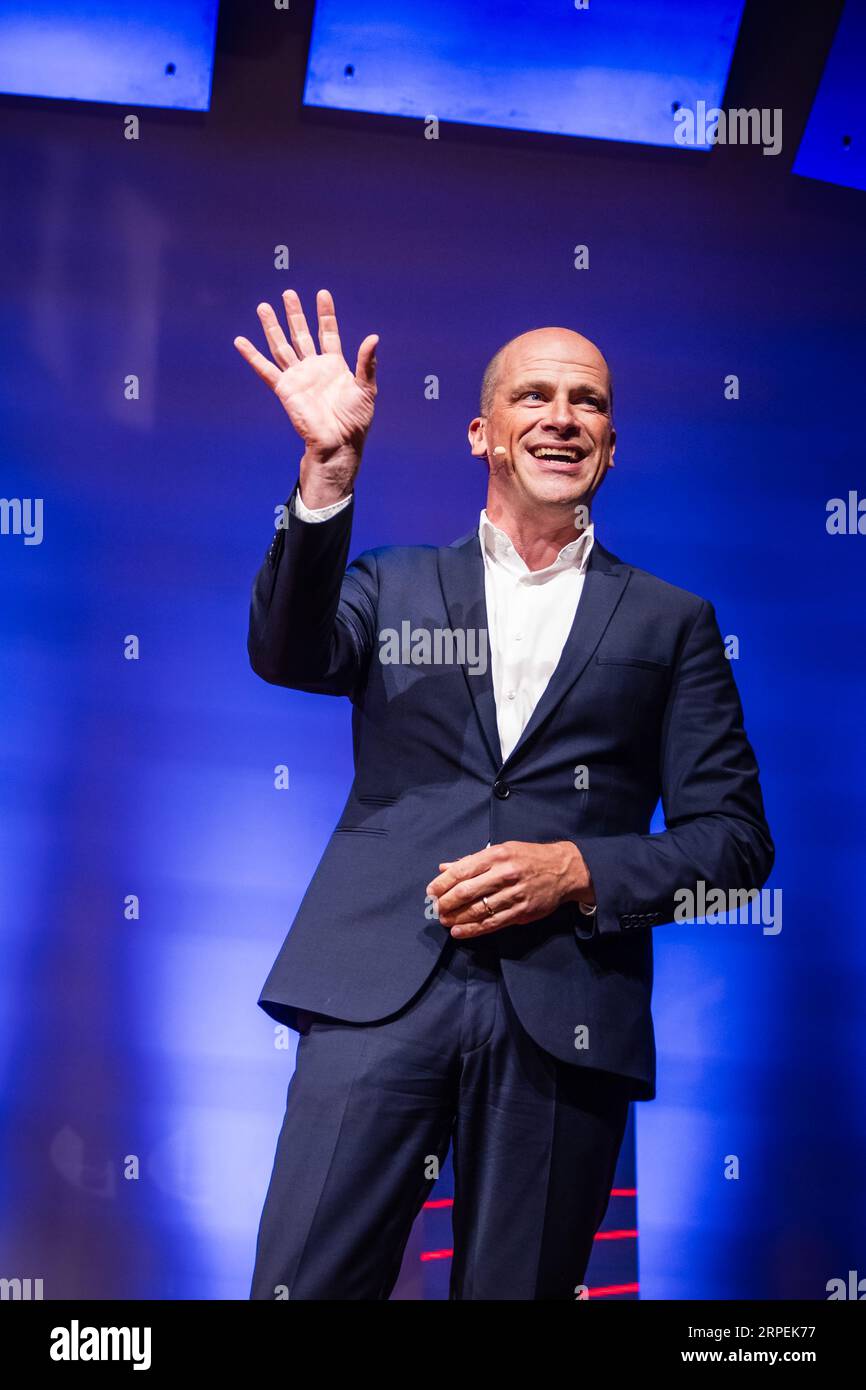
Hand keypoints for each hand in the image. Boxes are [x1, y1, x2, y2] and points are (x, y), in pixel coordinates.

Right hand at [234, 288, 377, 506]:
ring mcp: (297, 377)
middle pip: (301, 334)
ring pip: (282, 346)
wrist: (339, 442)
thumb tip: (373, 337)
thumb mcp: (366, 388)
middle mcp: (313, 368)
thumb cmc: (355, 420)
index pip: (328, 333)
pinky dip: (252, 356)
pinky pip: (265, 370)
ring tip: (264, 307)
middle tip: (288, 294)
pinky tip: (240, 341)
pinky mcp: (285, 389)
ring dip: (272, 327)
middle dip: (295, 314)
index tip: (322, 294)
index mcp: (334, 365)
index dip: (325, 314)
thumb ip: (366, 363)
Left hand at [426, 840, 593, 938]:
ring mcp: (514, 894)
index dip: (443, 884)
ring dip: (457, 918)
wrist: (563, 869)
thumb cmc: (528, 858)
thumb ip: (472, 861)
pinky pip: (492, 923)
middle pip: (467, 891)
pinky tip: (460, 932)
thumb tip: (444, 868)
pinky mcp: (522, 912)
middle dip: (447, 902)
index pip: (462, 871)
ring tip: (445, 921)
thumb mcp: (501, 850)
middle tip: (435, 909)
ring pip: (478, 909)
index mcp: (497, 855)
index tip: (431, 892)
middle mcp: (504, 874)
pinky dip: (473, 929)